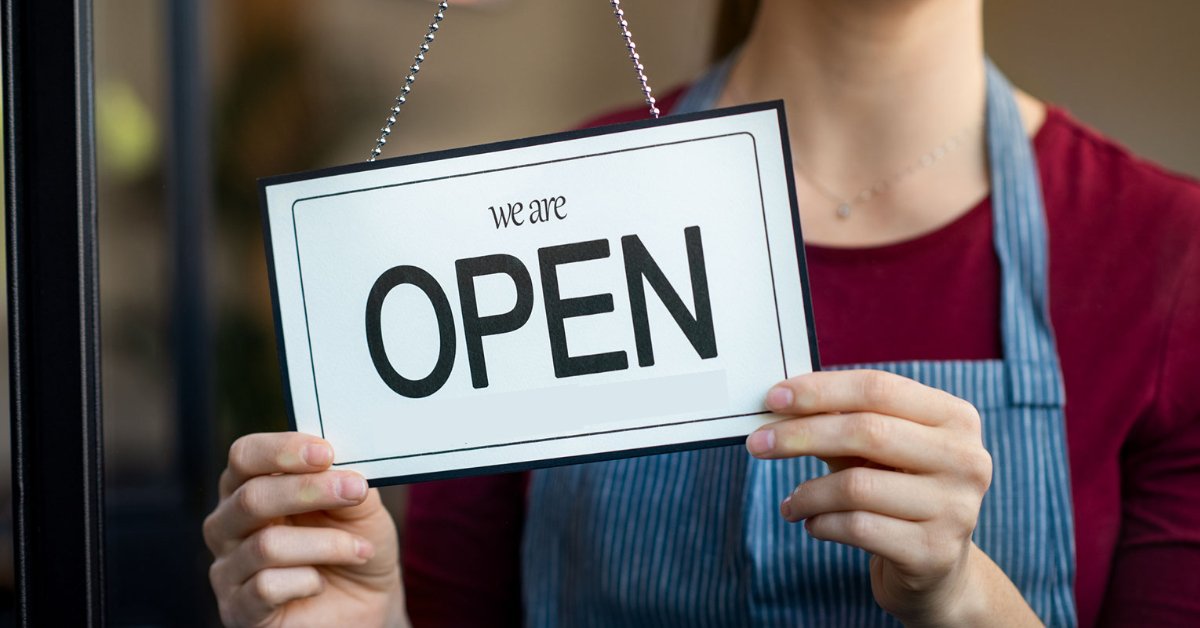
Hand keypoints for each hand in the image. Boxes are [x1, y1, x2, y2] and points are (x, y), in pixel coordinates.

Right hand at [204, 432, 405, 626]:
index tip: (326, 453)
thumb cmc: (355, 544)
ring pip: (267, 545)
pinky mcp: (238, 610)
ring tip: (360, 550)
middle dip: (309, 490)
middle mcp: (228, 525)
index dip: (282, 450)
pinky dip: (306, 581)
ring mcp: (228, 570)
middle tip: (356, 492)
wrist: (366, 604)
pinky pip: (266, 587)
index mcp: (250, 487)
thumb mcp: (360, 507)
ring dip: (326, 544)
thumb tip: (340, 463)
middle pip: (251, 497)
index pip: (245, 456)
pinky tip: (320, 583)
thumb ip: (346, 480)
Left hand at [747, 370, 1038, 626]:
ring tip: (791, 502)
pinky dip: (821, 523)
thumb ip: (840, 420)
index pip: (878, 388)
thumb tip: (779, 400)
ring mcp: (956, 508)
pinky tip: (811, 524)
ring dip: (808, 493)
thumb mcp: (876, 450)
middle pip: (866, 431)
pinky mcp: (934, 552)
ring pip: (857, 486)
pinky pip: (858, 528)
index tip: (773, 397)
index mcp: (955, 418)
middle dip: (800, 435)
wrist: (935, 568)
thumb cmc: (896, 491)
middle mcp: (966, 459)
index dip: (821, 390)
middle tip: (757, 444)